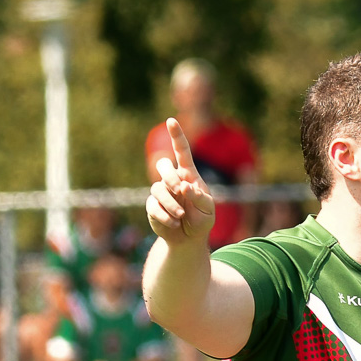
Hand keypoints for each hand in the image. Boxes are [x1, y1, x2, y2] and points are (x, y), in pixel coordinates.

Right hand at [146, 118, 216, 245]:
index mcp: (188, 175)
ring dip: (170, 203)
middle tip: (179, 191)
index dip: (176, 136)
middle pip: (163, 164)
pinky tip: (173, 224)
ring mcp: (160, 192)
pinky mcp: (152, 206)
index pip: (181, 151)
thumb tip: (185, 187)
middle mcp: (172, 180)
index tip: (171, 121)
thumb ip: (200, 197)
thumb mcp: (208, 210)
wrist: (189, 239)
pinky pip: (152, 205)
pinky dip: (164, 216)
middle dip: (169, 176)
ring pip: (157, 188)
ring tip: (180, 216)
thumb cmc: (202, 220)